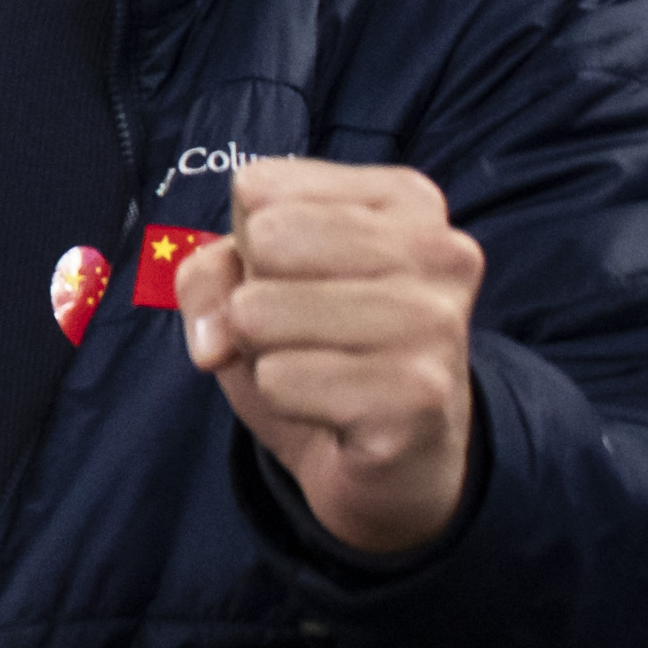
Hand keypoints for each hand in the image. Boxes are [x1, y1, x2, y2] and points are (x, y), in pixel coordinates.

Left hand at [173, 157, 487, 560]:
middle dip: (253, 296)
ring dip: (264, 353)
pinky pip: (279, 380)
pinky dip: (282, 400)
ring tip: (318, 368)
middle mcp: (439, 251)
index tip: (301, 281)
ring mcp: (434, 324)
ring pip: (260, 312)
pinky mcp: (416, 397)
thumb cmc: (325, 349)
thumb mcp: (257, 284)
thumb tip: (213, 337)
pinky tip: (332, 410)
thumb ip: (209, 273)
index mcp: (407, 200)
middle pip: (265, 239)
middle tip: (303, 331)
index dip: (249, 244)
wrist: (400, 461)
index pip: (257, 187)